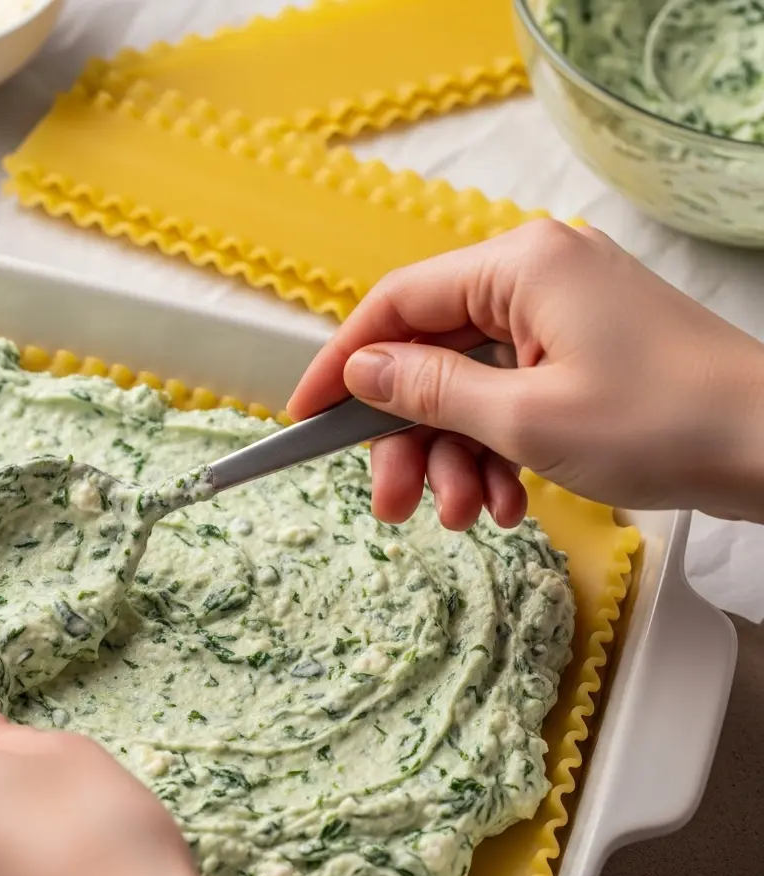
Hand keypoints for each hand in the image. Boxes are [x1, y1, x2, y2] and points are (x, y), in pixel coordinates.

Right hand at [288, 220, 763, 528]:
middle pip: (430, 353)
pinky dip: (498, 450)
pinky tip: (511, 501)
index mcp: (518, 265)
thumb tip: (360, 370)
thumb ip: (429, 390)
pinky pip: (511, 396)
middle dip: (408, 436)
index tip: (303, 417)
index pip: (396, 303)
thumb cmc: (666, 422)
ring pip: (469, 384)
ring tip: (470, 516)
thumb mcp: (524, 417)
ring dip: (455, 456)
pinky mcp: (585, 353)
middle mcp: (536, 276)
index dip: (341, 363)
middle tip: (393, 503)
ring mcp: (564, 316)